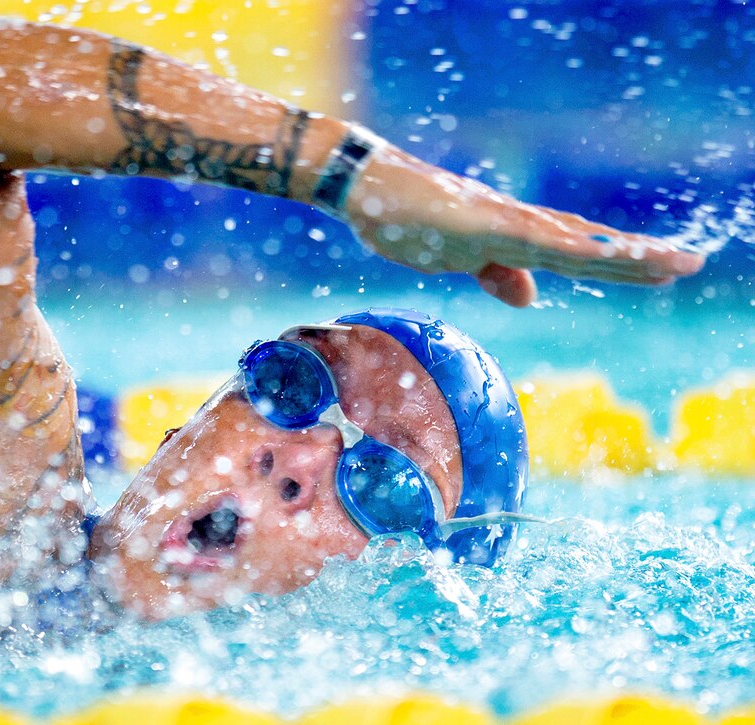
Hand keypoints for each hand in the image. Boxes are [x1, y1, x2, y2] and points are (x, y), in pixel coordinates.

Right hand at [343, 146, 705, 306]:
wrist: (367, 187)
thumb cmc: (406, 219)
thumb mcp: (456, 257)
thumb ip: (494, 272)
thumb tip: (528, 295)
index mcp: (513, 234)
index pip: (578, 249)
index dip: (620, 260)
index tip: (662, 269)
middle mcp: (518, 223)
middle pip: (588, 243)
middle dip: (639, 257)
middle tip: (692, 264)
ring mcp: (502, 221)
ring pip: (572, 241)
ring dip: (622, 253)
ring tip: (671, 262)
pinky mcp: (481, 223)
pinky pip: (531, 239)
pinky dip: (568, 248)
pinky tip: (600, 254)